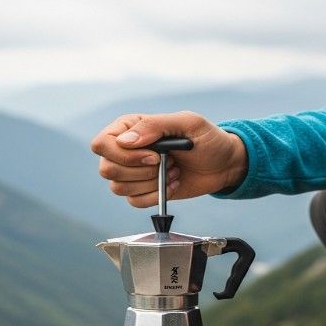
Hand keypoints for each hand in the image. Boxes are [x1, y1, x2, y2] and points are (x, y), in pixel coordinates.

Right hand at [91, 111, 246, 207]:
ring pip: (118, 188)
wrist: (223, 165)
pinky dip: (154, 196)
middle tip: (166, 163)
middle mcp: (126, 150)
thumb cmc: (208, 139)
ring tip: (171, 172)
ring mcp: (132, 172)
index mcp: (130, 127)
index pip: (102, 143)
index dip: (125, 155)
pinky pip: (133, 202)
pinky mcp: (142, 191)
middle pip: (107, 169)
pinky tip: (171, 184)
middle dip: (141, 171)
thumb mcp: (188, 123)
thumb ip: (155, 126)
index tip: (155, 156)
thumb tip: (125, 141)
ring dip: (149, 184)